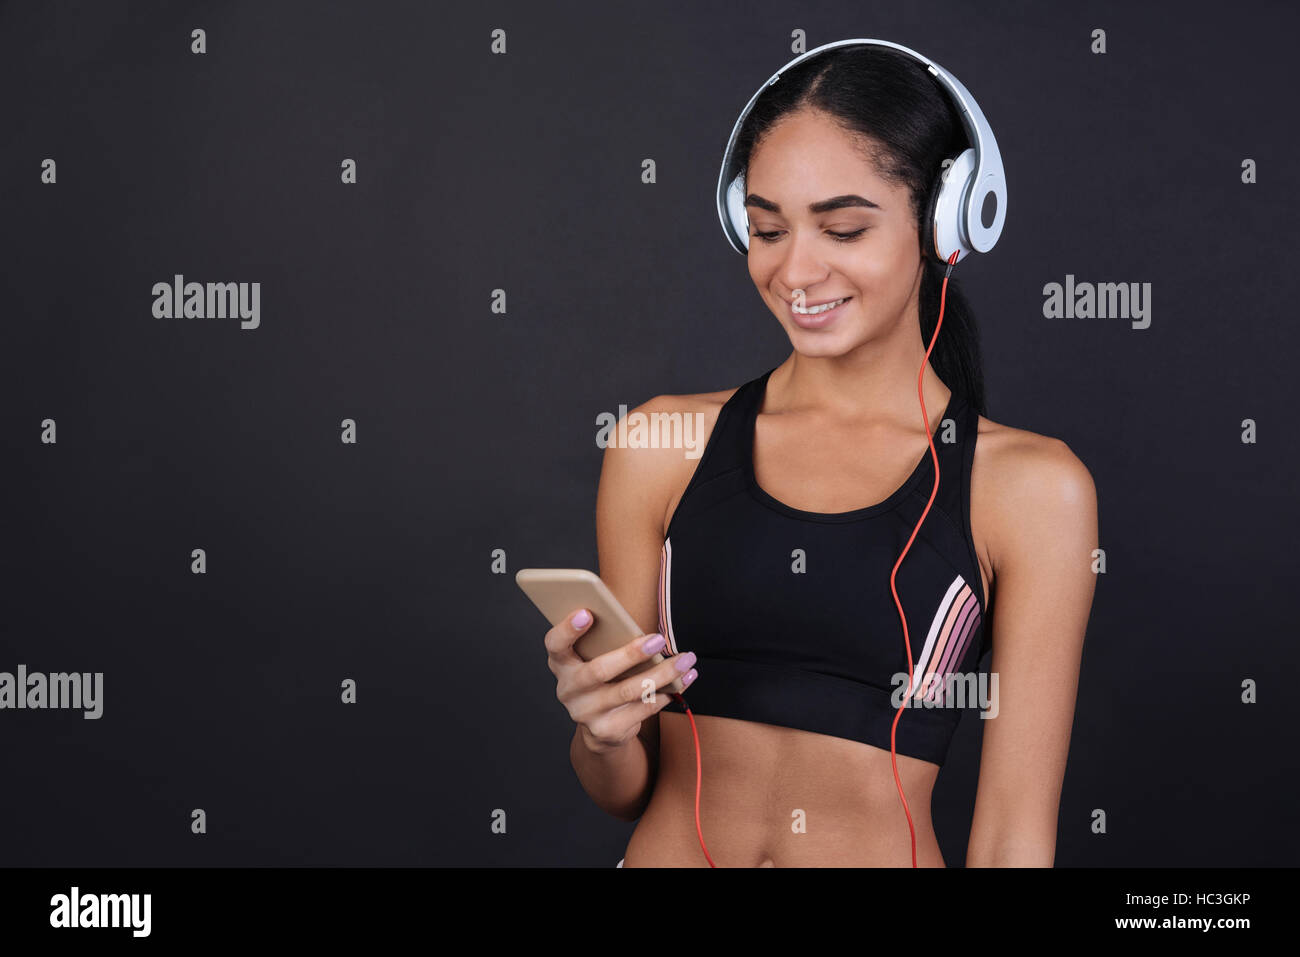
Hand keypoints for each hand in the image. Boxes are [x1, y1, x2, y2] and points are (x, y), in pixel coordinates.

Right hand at [544, 608, 697, 753]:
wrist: (600, 727)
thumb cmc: (602, 677)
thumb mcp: (594, 658)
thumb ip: (606, 642)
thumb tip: (643, 630)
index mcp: (562, 663)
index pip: (555, 644)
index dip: (567, 629)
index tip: (586, 613)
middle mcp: (569, 689)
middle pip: (599, 670)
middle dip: (631, 654)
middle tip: (659, 639)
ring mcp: (586, 713)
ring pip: (628, 691)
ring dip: (661, 674)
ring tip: (684, 660)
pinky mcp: (606, 731)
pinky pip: (641, 710)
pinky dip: (664, 694)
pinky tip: (680, 683)